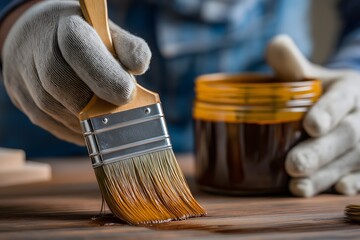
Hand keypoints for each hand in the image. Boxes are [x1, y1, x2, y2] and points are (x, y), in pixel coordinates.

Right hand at [1, 1, 150, 144]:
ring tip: (109, 122)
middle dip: (93, 105)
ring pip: (52, 108)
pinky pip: (49, 123)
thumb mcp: (110, 33)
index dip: (103, 74)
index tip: (127, 93)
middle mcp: (37, 47)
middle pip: (58, 82)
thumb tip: (138, 66)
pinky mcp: (22, 99)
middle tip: (120, 114)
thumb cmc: (86, 39)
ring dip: (85, 122)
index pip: (77, 48)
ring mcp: (25, 75)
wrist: (42, 37)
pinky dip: (75, 131)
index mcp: (66, 26)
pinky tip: (93, 130)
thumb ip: (129, 47)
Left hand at [266, 35, 359, 196]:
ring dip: (326, 175)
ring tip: (298, 187)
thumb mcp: (309, 75)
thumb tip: (276, 44)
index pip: (342, 99)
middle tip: (293, 164)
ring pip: (352, 160)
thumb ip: (291, 64)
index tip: (310, 126)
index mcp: (350, 89)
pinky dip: (350, 184)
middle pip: (347, 135)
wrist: (347, 106)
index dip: (328, 111)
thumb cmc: (320, 92)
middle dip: (320, 152)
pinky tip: (333, 191)